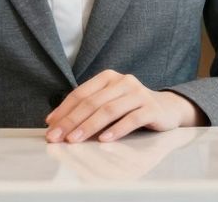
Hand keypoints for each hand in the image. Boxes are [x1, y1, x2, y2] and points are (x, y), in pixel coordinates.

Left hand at [44, 70, 203, 142]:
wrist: (167, 109)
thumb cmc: (130, 108)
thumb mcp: (109, 103)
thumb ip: (87, 109)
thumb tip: (55, 123)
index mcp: (108, 77)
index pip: (81, 94)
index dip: (64, 110)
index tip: (50, 126)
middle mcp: (123, 81)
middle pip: (92, 102)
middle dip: (71, 121)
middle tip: (57, 137)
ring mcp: (138, 93)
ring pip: (109, 110)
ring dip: (89, 126)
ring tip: (75, 140)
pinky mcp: (151, 108)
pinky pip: (131, 119)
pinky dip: (116, 129)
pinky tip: (104, 140)